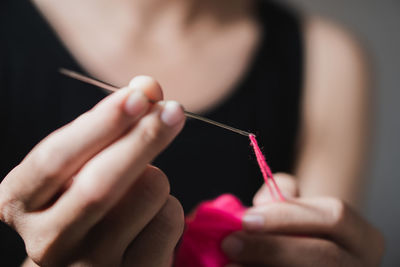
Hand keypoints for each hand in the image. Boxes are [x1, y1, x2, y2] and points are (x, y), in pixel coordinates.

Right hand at [0, 76, 184, 265]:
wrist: (87, 261)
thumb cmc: (81, 201)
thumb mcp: (80, 163)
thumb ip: (110, 124)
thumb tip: (149, 88)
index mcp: (19, 201)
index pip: (56, 158)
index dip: (101, 123)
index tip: (138, 94)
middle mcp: (46, 241)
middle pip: (101, 183)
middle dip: (144, 138)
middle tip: (174, 110)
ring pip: (147, 195)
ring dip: (156, 177)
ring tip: (140, 189)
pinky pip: (168, 221)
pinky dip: (170, 207)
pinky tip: (150, 219)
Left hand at [222, 174, 383, 266]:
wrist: (305, 257)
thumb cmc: (300, 229)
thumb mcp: (298, 206)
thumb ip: (282, 193)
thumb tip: (260, 205)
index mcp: (362, 235)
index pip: (335, 216)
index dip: (289, 216)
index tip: (246, 219)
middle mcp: (362, 265)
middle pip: (326, 257)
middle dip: (273, 248)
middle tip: (230, 243)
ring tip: (230, 263)